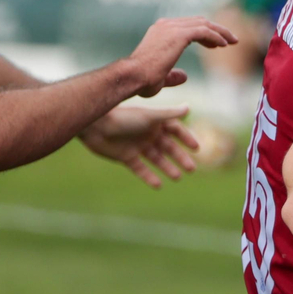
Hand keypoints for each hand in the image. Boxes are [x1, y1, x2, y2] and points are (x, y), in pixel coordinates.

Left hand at [80, 103, 200, 187]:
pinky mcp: (126, 157)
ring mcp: (138, 146)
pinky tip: (158, 185)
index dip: (186, 138)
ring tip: (178, 178)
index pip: (176, 131)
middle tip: (192, 169)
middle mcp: (148, 134)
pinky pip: (140, 169)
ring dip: (167, 168)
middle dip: (180, 158)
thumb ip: (169, 114)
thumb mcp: (149, 116)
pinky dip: (149, 177)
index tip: (196, 148)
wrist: (96, 127)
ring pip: (156, 159)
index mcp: (155, 122)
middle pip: (168, 147)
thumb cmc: (124, 118)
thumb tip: (188, 108)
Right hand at [124, 17, 237, 98]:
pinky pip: (203, 31)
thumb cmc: (142, 80)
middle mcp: (166, 25)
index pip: (188, 25)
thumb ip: (173, 75)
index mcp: (160, 30)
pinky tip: (223, 45)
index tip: (217, 43)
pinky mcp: (178, 34)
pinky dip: (215, 36)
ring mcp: (171, 27)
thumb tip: (185, 76)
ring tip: (233, 41)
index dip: (205, 33)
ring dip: (220, 32)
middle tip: (230, 40)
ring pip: (204, 24)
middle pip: (198, 21)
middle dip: (216, 30)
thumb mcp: (161, 77)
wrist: (132, 77)